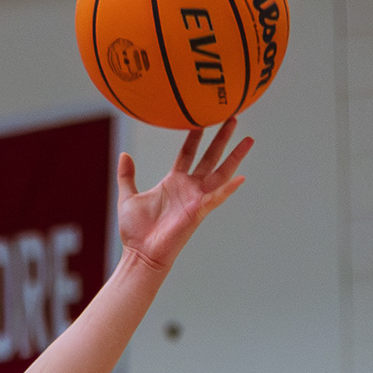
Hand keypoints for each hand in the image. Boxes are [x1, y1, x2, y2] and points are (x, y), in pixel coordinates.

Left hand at [112, 124, 255, 275]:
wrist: (141, 254)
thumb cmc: (136, 231)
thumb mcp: (128, 197)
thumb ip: (127, 175)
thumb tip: (124, 155)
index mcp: (173, 182)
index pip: (187, 153)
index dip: (194, 137)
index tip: (200, 119)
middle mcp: (188, 188)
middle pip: (209, 158)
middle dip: (221, 139)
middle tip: (232, 118)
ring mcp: (196, 199)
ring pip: (220, 173)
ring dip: (234, 157)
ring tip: (248, 140)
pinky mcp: (198, 211)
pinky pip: (216, 197)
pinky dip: (228, 189)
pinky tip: (241, 178)